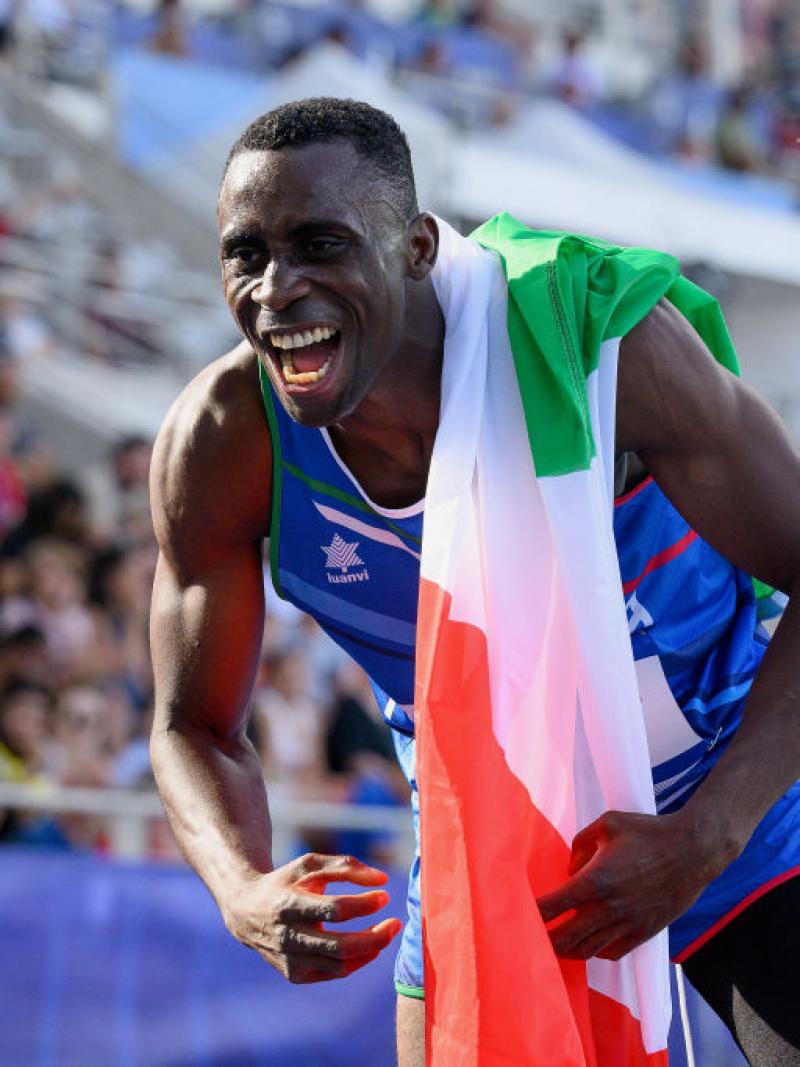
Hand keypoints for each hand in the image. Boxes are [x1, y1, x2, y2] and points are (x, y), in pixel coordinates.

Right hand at [224, 852, 401, 982]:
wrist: (247, 911)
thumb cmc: (286, 881)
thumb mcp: (310, 864)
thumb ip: (346, 866)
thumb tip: (382, 880)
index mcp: (290, 904)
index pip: (335, 909)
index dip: (364, 904)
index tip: (384, 895)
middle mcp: (289, 937)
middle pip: (341, 946)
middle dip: (375, 937)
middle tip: (396, 923)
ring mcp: (291, 960)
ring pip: (341, 965)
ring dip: (371, 950)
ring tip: (386, 932)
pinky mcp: (295, 975)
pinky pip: (334, 973)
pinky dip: (357, 961)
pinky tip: (369, 946)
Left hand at [536, 810, 721, 960]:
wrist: (693, 851)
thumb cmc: (648, 832)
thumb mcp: (607, 824)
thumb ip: (580, 845)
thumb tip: (569, 868)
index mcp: (596, 881)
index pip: (554, 906)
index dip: (533, 914)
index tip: (519, 914)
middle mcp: (609, 909)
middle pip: (565, 939)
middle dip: (545, 941)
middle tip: (530, 938)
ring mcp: (627, 925)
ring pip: (588, 951)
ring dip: (567, 950)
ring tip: (553, 945)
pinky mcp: (644, 932)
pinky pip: (612, 952)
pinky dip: (595, 951)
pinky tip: (588, 943)